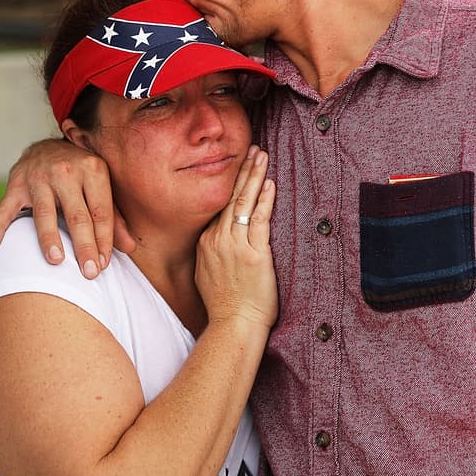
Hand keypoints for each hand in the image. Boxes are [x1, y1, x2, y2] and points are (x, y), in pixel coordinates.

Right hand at [0, 138, 133, 277]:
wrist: (48, 146)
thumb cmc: (81, 176)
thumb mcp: (101, 188)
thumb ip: (114, 218)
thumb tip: (130, 248)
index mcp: (93, 170)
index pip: (101, 212)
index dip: (104, 240)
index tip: (103, 265)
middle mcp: (67, 171)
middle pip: (77, 215)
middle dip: (84, 246)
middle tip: (89, 273)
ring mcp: (39, 177)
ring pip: (45, 213)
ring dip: (50, 238)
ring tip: (56, 261)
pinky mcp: (16, 183)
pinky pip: (5, 208)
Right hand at [195, 146, 277, 330]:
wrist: (233, 326)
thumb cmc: (226, 305)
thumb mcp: (208, 273)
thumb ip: (212, 253)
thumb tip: (218, 240)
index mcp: (206, 242)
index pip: (220, 205)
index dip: (231, 183)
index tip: (239, 165)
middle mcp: (217, 240)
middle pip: (230, 197)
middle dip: (242, 170)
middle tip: (252, 148)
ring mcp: (234, 246)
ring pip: (244, 203)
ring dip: (254, 177)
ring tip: (262, 156)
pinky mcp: (254, 255)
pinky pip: (260, 221)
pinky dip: (265, 200)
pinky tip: (270, 184)